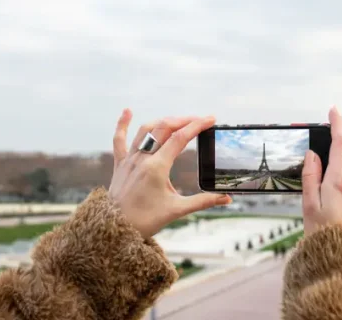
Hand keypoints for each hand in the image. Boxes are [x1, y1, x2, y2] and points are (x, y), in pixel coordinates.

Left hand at [108, 109, 231, 238]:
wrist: (115, 229)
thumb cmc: (146, 221)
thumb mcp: (177, 210)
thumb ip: (203, 201)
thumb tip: (226, 198)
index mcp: (157, 167)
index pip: (180, 138)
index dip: (197, 126)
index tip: (210, 119)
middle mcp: (142, 158)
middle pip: (164, 128)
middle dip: (183, 120)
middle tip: (199, 120)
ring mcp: (129, 159)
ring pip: (146, 130)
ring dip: (163, 121)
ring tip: (178, 120)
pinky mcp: (120, 164)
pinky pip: (119, 139)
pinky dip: (123, 124)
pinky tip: (127, 111)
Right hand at [300, 106, 341, 235]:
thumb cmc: (324, 234)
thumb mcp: (309, 204)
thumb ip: (310, 176)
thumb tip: (312, 154)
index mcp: (339, 179)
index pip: (340, 143)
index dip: (337, 124)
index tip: (333, 110)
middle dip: (336, 136)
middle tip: (321, 129)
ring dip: (337, 152)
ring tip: (320, 151)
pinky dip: (340, 166)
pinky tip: (329, 172)